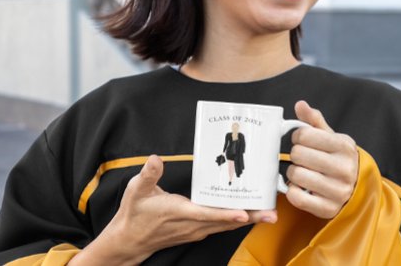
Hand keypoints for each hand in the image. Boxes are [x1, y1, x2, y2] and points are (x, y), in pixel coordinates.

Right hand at [69, 155, 276, 265]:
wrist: (129, 240)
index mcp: (181, 212)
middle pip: (226, 222)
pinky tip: (246, 213)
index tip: (244, 213)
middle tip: (271, 213)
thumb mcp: (137, 190)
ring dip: (247, 219)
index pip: (208, 214)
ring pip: (226, 225)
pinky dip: (235, 220)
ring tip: (267, 213)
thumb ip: (149, 174)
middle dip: (249, 217)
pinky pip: (220, 226)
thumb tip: (156, 159)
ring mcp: (196, 229)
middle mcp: (193, 224)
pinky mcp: (196, 230)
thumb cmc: (135, 214)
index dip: (227, 215)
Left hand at [285, 101, 358, 219]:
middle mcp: (343, 169)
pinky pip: (297, 197)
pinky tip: (300, 186)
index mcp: (343, 147)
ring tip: (302, 171)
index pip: (304, 135)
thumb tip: (300, 105)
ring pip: (296, 174)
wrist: (358, 188)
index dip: (297, 136)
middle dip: (295, 154)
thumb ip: (314, 120)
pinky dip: (292, 190)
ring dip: (293, 172)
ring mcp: (337, 191)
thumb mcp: (331, 136)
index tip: (301, 140)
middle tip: (301, 157)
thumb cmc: (338, 158)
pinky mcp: (328, 208)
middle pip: (298, 154)